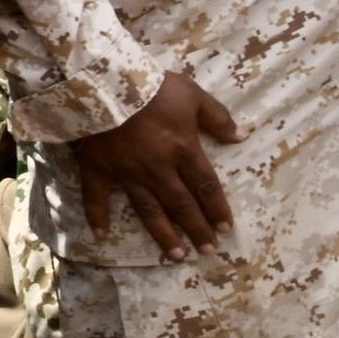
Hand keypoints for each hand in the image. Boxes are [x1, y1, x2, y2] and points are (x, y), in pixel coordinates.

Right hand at [66, 69, 240, 258]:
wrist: (99, 82)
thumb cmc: (148, 86)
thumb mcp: (191, 93)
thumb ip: (217, 117)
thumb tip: (242, 136)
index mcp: (182, 149)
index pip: (205, 185)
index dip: (217, 208)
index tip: (226, 228)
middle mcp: (157, 169)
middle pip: (181, 204)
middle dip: (197, 229)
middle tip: (208, 250)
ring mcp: (126, 173)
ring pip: (148, 210)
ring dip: (163, 234)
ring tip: (175, 255)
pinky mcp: (97, 170)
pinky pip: (97, 199)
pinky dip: (97, 217)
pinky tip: (101, 235)